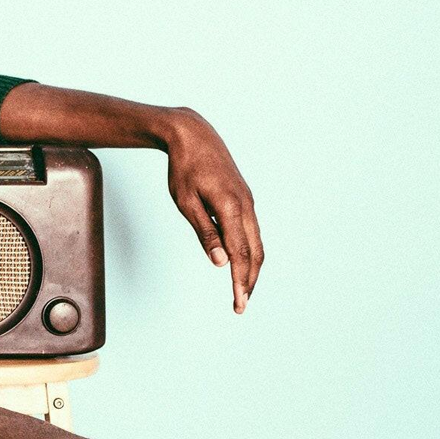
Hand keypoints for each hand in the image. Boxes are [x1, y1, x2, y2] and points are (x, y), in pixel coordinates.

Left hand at [163, 107, 263, 312]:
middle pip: (255, 252)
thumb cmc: (183, 168)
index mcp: (231, 207)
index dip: (240, 283)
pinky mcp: (244, 197)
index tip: (239, 305)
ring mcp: (248, 200)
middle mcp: (246, 205)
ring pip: (257, 242)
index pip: (240, 255)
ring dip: (252, 267)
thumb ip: (205, 232)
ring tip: (242, 289)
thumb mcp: (185, 201)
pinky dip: (249, 250)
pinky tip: (239, 261)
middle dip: (250, 281)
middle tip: (241, 305)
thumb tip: (220, 263)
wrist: (192, 133)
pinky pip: (251, 229)